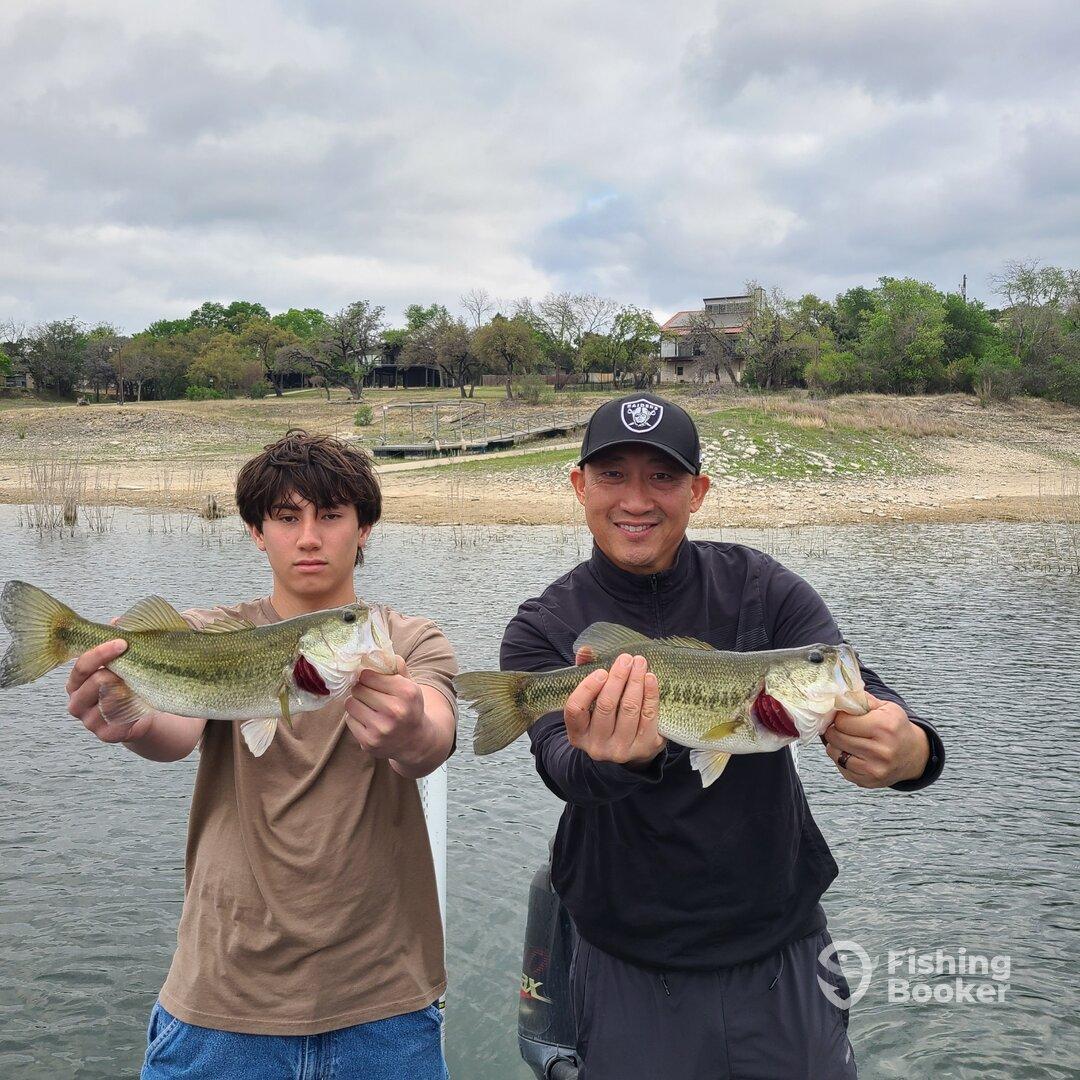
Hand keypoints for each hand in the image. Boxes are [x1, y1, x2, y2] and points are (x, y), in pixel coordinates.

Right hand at [65, 637, 149, 743]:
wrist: (141, 713)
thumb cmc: (128, 682)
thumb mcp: (125, 660)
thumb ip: (118, 640)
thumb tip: (117, 620)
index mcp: (77, 681)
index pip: (82, 665)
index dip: (100, 652)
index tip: (123, 642)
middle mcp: (77, 701)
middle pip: (95, 682)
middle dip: (118, 672)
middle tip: (136, 668)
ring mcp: (89, 720)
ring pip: (108, 701)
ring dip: (128, 690)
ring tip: (139, 685)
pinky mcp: (105, 735)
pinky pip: (119, 720)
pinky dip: (132, 709)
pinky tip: (141, 702)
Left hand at [344, 655, 430, 762]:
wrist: (416, 741)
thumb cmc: (409, 707)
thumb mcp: (410, 684)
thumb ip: (396, 666)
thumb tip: (376, 651)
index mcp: (407, 692)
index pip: (369, 675)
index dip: (367, 676)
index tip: (371, 680)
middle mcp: (395, 711)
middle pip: (358, 689)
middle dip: (361, 689)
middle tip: (369, 694)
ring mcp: (381, 729)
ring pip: (350, 704)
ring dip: (356, 703)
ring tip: (368, 707)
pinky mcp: (369, 742)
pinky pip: (349, 720)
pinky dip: (355, 718)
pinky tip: (368, 720)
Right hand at [564, 652, 665, 767]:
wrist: (629, 750)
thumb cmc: (605, 717)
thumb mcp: (590, 701)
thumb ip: (583, 673)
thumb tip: (585, 651)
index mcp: (578, 735)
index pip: (576, 709)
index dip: (588, 688)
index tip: (602, 671)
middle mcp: (596, 746)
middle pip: (606, 706)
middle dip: (618, 678)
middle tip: (626, 659)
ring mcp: (620, 750)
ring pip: (629, 709)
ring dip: (636, 681)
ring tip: (640, 663)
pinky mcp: (644, 748)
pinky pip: (648, 716)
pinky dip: (650, 694)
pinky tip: (650, 678)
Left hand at [821, 693, 929, 787]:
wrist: (913, 755)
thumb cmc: (896, 727)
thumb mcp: (886, 707)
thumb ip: (862, 699)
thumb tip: (838, 696)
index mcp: (884, 727)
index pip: (842, 721)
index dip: (839, 717)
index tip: (843, 716)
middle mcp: (880, 750)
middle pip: (836, 737)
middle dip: (834, 730)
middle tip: (842, 727)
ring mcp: (874, 769)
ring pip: (834, 753)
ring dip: (836, 745)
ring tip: (847, 739)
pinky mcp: (869, 781)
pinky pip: (841, 768)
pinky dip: (842, 759)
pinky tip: (852, 753)